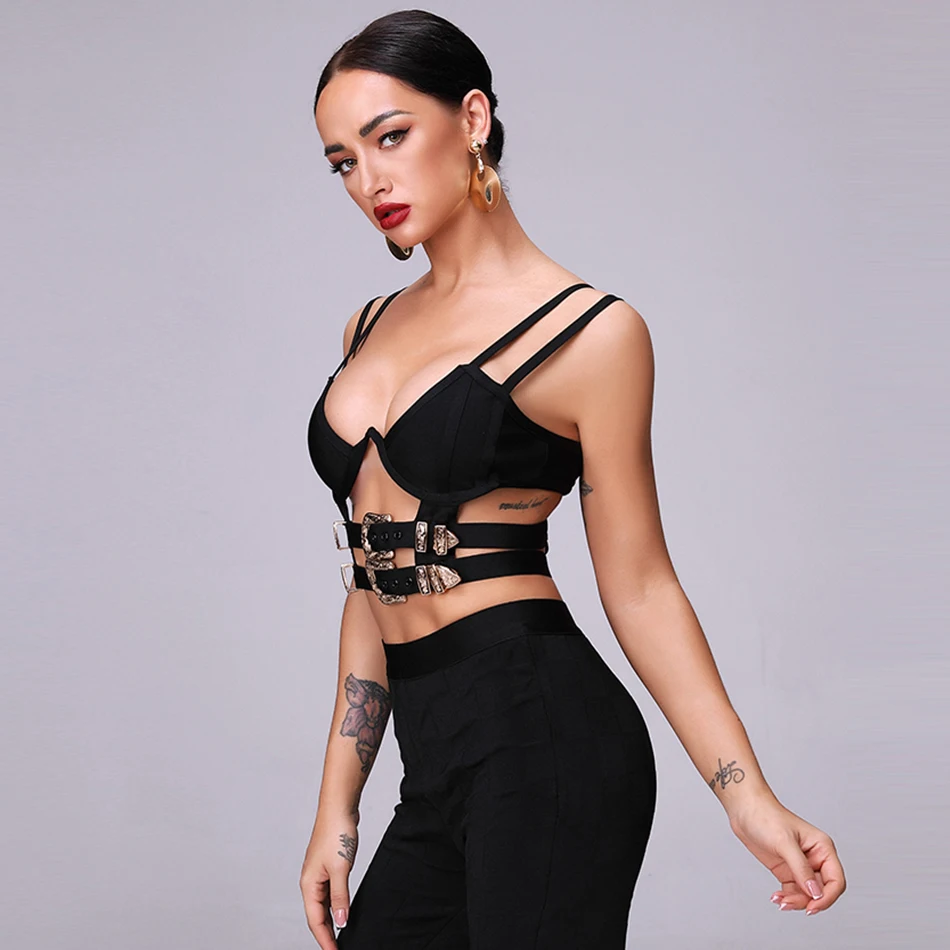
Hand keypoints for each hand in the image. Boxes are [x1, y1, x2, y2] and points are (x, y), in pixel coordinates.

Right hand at [300, 809, 359, 947]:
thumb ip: (340, 897)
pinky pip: (330, 892)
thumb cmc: (336, 833)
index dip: (325, 940)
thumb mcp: (341, 869)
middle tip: (338, 949)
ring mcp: (319, 873)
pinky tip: (343, 909)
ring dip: (331, 920)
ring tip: (341, 936)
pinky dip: (336, 905)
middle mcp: (310, 881)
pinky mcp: (328, 866)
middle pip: (317, 915)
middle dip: (326, 934)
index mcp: (309, 884)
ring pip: (323, 904)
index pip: (315, 920)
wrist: (339, 807)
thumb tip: (340, 921)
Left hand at [728, 796, 845, 915]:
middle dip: (807, 901)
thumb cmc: (765, 816)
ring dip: (795, 901)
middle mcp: (815, 858)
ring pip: (807, 894)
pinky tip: (777, 897)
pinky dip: (787, 897)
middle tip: (789, 903)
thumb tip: (815, 893)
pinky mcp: (787, 870)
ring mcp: (800, 865)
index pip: (836, 880)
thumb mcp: (784, 842)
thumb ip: (801, 868)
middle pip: (821, 891)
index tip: (812, 907)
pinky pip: (794, 891)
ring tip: (780, 900)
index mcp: (822, 848)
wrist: (744, 809)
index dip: (827, 897)